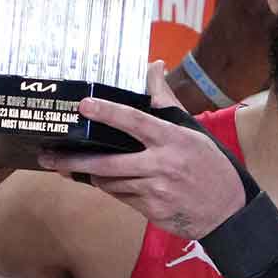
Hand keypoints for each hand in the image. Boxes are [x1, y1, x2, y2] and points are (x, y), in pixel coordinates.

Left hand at [36, 62, 246, 240]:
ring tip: (74, 170)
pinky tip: (110, 184)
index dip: (108, 112)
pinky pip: (122, 198)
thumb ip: (166, 101)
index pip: (135, 121)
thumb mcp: (192, 130)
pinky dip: (114, 190)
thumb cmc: (210, 165)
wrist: (229, 210)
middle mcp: (162, 164)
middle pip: (108, 164)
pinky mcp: (153, 210)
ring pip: (111, 182)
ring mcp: (156, 190)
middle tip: (48, 157)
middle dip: (73, 162)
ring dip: (93, 177)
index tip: (83, 106)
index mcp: (171, 139)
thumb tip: (153, 67)